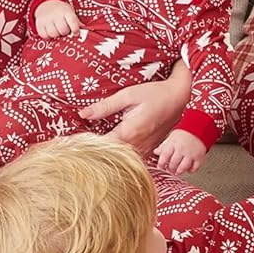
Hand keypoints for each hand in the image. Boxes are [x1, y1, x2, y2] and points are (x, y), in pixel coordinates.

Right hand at [34, 0, 80, 38]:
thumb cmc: (62, 12)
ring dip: (56, 35)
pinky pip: (44, 36)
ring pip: (53, 34)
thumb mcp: (70, 13)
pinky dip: (47, 36)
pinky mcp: (39, 24)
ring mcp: (46, 19)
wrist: (46, 4)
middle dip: (64, 32)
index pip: (72, 21)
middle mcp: (56, 15)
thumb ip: (77, 23)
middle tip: (64, 30)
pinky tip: (50, 31)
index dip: (75, 29)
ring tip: (57, 30)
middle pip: (63, 30)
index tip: (76, 33)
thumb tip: (84, 31)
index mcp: (66, 12)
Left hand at [78, 66, 192, 152]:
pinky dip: (122, 154)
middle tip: (80, 148)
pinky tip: (114, 147)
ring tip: (95, 149)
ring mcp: (145, 149)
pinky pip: (132, 157)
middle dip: (96, 152)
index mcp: (129, 132)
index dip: (87, 145)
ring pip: (122, 159)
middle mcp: (138, 144)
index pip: (102, 146)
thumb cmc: (155, 93)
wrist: (179, 97)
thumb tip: (83, 114)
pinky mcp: (150, 149)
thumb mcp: (128, 95)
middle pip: (111, 156)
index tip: (74, 143)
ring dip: (110, 154)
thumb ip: (105, 106)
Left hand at [154, 127, 206, 174]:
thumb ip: (164, 146)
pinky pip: (194, 168)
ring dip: (179, 171)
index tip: (160, 167)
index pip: (165, 155)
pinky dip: (190, 170)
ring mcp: (191, 153)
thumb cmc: (184, 134)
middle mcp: (182, 149)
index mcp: (174, 143)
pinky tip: (187, 169)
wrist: (199, 128)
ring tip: (177, 171)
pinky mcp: (199, 157)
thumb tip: (156, 152)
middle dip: (170, 168)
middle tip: (169, 170)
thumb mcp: (171, 137)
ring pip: (183, 167)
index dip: (161, 163)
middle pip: (173, 163)